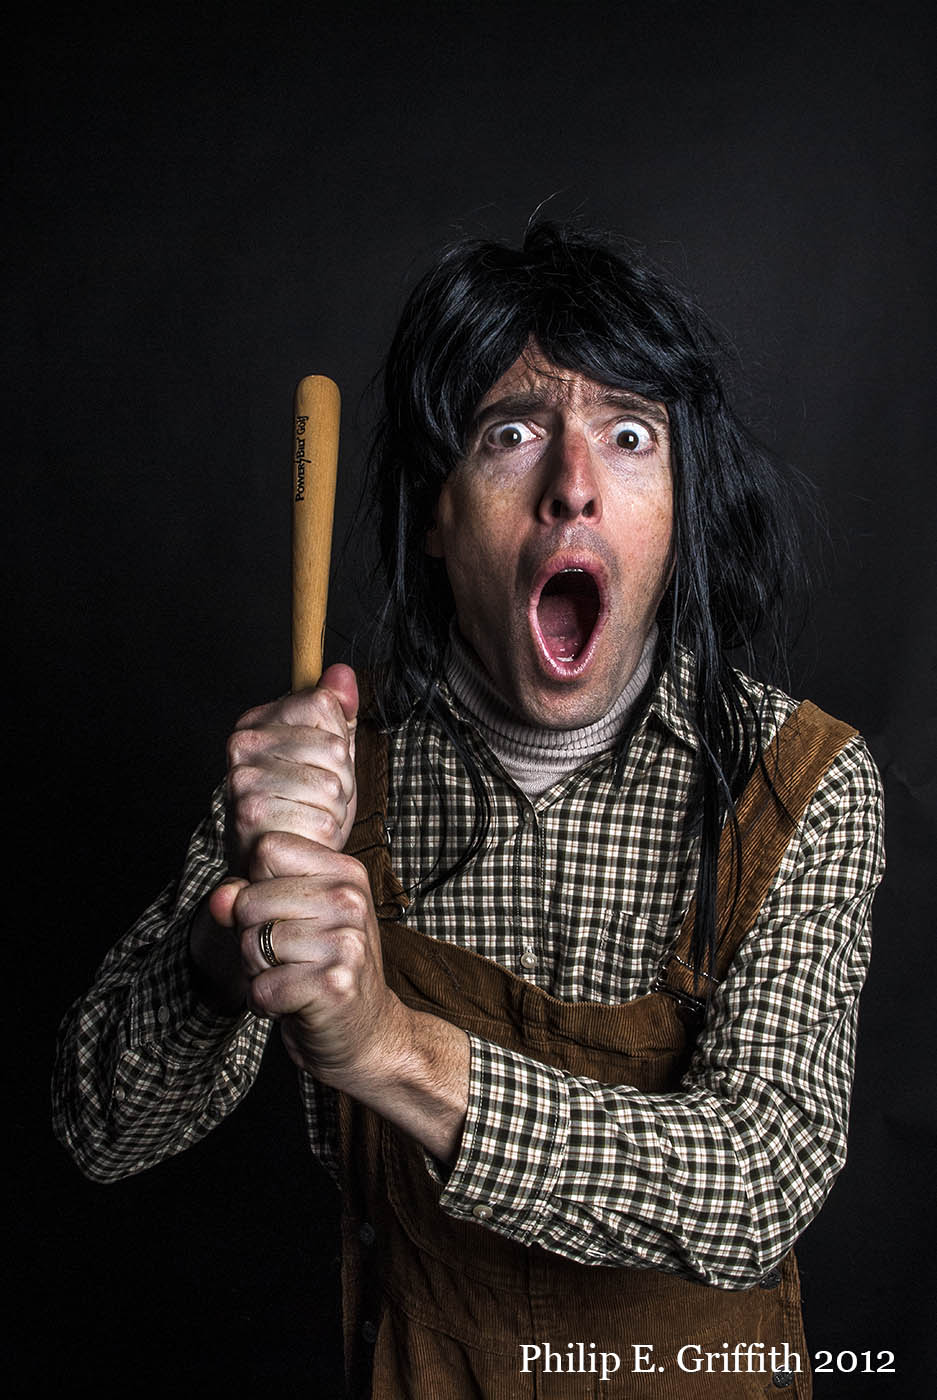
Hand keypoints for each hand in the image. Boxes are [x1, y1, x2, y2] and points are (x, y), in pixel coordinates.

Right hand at [224, 663, 358, 874]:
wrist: (271, 864)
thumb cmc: (299, 805)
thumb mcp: (326, 753)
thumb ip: (337, 712)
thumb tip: (342, 673)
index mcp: (256, 722)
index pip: (323, 705)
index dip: (337, 741)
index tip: (317, 764)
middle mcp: (242, 745)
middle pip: (334, 749)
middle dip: (340, 782)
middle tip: (315, 801)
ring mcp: (244, 781)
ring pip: (331, 787)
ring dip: (333, 812)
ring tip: (308, 819)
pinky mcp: (253, 818)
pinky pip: (323, 821)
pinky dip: (324, 837)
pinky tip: (302, 839)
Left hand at [225, 830, 469, 1159]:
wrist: (368, 1034)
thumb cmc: (321, 968)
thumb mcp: (287, 919)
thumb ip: (247, 897)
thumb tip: (220, 899)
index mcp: (344, 871)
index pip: (266, 848)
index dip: (256, 885)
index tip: (284, 914)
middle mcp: (349, 899)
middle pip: (248, 901)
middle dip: (252, 937)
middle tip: (289, 957)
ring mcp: (346, 941)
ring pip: (251, 946)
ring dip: (259, 973)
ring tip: (293, 978)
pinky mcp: (333, 985)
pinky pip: (261, 989)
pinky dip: (266, 1003)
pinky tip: (294, 1003)